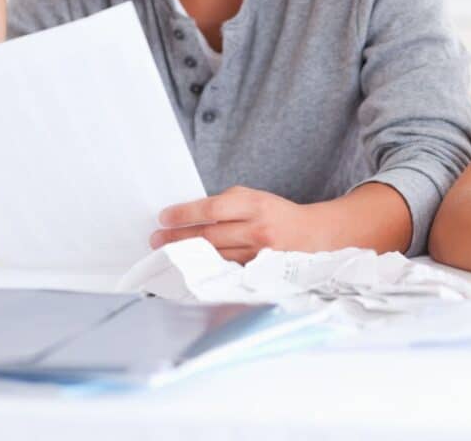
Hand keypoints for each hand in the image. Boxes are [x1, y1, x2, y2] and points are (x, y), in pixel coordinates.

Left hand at [150, 186, 315, 262]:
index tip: (164, 217)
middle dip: (178, 237)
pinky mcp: (258, 272)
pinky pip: (226, 269)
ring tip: (166, 253)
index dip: (184, 214)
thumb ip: (228, 203)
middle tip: (156, 239)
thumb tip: (192, 216)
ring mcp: (258, 254)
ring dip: (187, 255)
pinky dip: (206, 267)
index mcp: (256, 205)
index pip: (212, 209)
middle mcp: (257, 230)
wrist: (313, 236)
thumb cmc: (279, 215)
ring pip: (214, 255)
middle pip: (208, 235)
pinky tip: (190, 267)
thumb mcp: (257, 198)